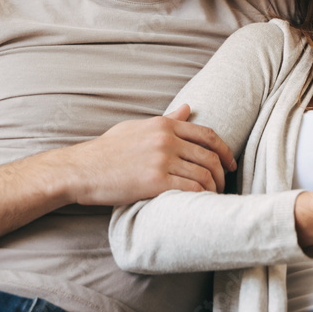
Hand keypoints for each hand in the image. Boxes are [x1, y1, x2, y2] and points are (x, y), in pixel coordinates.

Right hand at [58, 104, 235, 205]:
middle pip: (209, 156)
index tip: (231, 163)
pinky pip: (191, 189)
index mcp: (164, 125)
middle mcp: (167, 139)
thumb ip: (165, 120)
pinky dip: (201, 197)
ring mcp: (162, 160)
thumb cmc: (107, 150)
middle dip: (222, 173)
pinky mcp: (156, 182)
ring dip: (214, 188)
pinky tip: (201, 203)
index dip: (224, 150)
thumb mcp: (137, 127)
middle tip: (223, 185)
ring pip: (204, 174)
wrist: (81, 169)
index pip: (207, 135)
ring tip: (213, 197)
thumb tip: (188, 108)